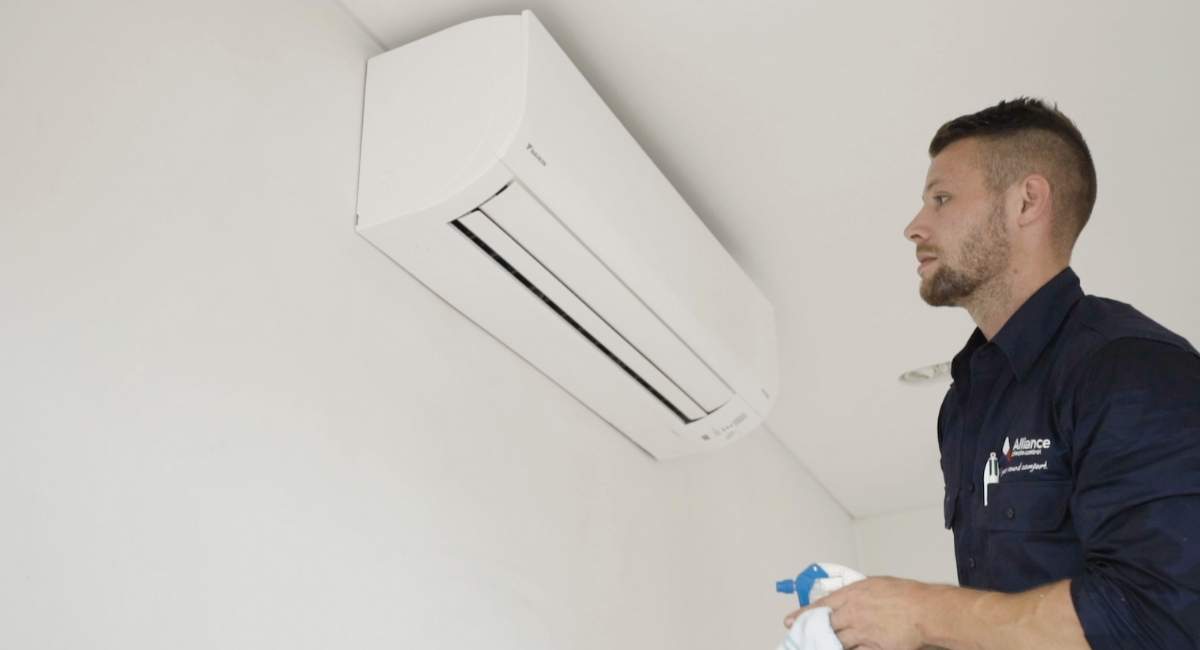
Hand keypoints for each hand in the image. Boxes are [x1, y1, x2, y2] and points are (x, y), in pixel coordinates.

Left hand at [782, 576, 931, 649]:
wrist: (925, 611)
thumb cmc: (905, 595)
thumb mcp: (875, 585)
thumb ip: (856, 594)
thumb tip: (843, 599)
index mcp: (851, 594)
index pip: (820, 606)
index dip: (803, 615)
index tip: (789, 621)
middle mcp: (853, 613)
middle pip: (825, 627)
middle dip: (812, 634)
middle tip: (802, 640)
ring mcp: (862, 632)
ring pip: (836, 642)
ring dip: (827, 645)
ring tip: (819, 646)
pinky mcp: (874, 648)